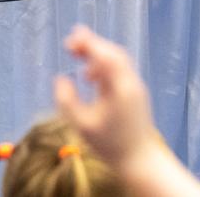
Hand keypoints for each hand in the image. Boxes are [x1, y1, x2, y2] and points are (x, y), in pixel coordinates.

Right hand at [55, 26, 161, 170]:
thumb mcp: (82, 125)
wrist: (139, 160)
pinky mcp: (135, 94)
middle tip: (71, 43)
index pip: (105, 56)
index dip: (89, 43)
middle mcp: (131, 82)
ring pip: (118, 61)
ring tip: (78, 56)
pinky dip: (105, 66)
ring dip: (99, 55)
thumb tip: (60, 79)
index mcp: (121, 87)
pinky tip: (90, 75)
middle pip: (113, 54)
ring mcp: (135, 87)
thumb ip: (68, 101)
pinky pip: (120, 71)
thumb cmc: (110, 145)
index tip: (71, 39)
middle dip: (93, 44)